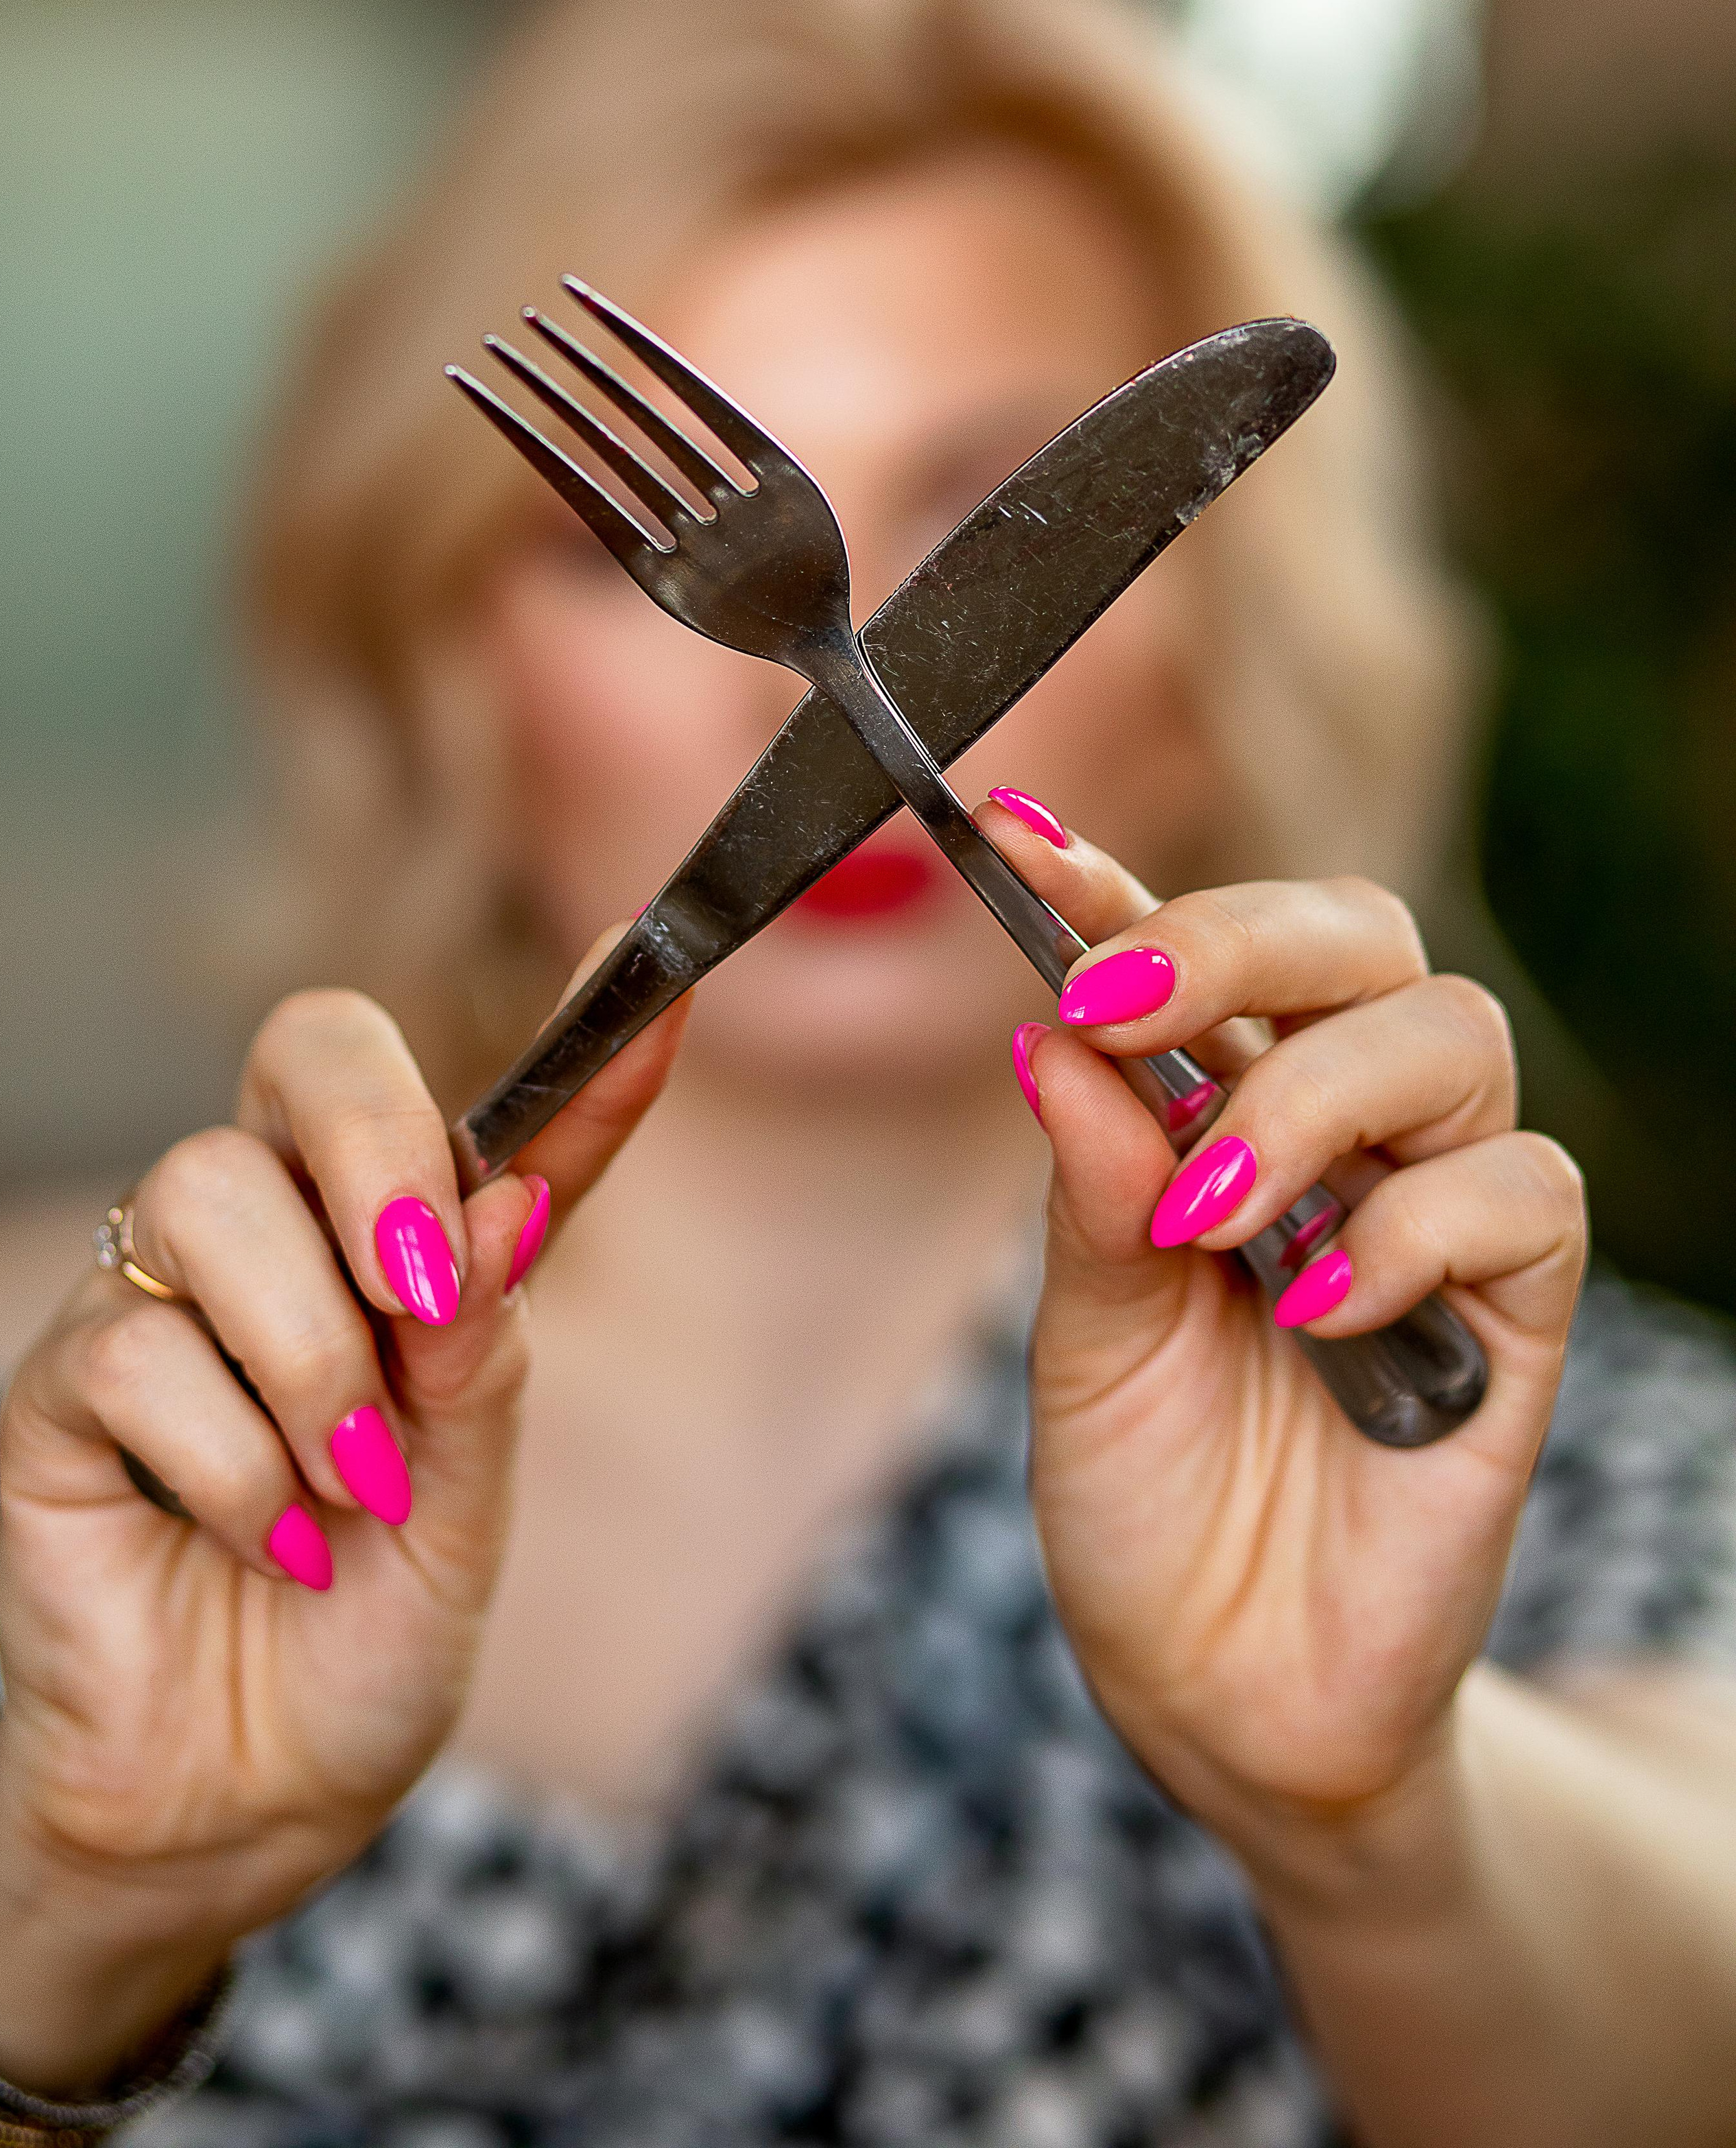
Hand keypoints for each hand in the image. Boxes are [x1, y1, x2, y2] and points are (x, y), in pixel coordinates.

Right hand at [0, 965, 685, 2089]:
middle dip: (379, 1149)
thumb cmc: (371, 1638)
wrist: (248, 1800)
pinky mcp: (66, 1385)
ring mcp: (168, 1295)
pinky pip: (136, 1344)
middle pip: (312, 1050)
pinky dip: (227, 1461)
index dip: (580, 1042)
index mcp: (415, 1253)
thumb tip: (499, 1204)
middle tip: (420, 1292)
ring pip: (209, 1189)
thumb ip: (486, 1360)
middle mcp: (290, 1237)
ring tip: (344, 1487)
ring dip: (307, 1356)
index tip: (653, 967)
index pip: (500, 1114)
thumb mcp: (473, 1507)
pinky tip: (260, 1540)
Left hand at [979, 800, 1587, 1872]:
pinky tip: (1315, 1309)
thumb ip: (1090, 1192)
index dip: (1111, 880)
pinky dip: (1412, 1229)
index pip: (1190, 953)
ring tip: (1211, 1214)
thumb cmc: (1147, 1502)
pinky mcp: (1516, 1316)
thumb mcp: (1082, 1342)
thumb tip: (1057, 1036)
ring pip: (1450, 1034)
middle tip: (1127, 1002)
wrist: (1226, 1694)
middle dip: (1239, 942)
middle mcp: (1337, 1134)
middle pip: (1358, 938)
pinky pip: (1521, 1196)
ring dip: (1312, 1096)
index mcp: (1216, 1113)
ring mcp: (1435, 1213)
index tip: (1011, 838)